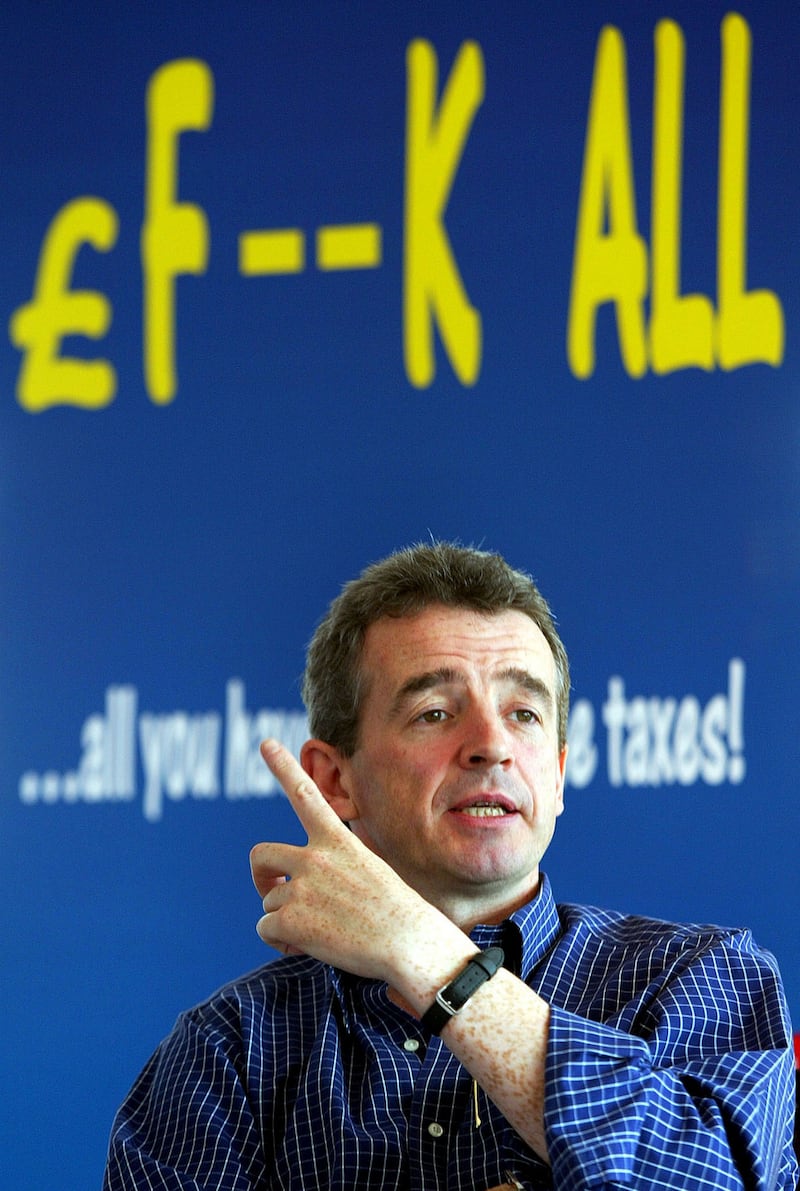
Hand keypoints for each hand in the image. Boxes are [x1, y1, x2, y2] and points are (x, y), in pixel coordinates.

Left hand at [250, 739, 473, 994]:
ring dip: (286, 918)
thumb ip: (334, 868)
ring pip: (269, 901)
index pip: (305, 795)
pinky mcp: (291, 920)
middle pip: (261, 854)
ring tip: (321, 932)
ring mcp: (300, 887)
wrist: (409, 943)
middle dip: (260, 873)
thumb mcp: (370, 871)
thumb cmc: (397, 912)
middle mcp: (314, 857)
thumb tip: (301, 886)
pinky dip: (280, 941)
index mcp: (338, 841)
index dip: (283, 767)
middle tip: (271, 888)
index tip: (266, 742)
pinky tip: (308, 945)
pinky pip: (266, 928)